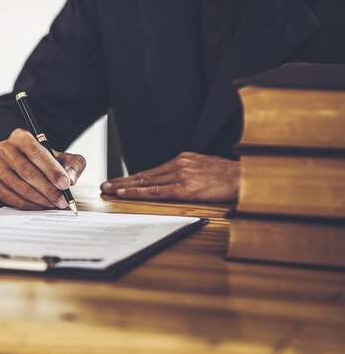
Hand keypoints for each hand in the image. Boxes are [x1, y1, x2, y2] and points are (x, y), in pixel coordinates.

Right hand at [0, 128, 85, 209]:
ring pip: (19, 186)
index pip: (36, 152)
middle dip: (47, 188)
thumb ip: (73, 164)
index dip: (52, 170)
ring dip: (39, 198)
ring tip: (54, 203)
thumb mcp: (63, 156)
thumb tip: (71, 178)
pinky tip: (42, 205)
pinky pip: (12, 198)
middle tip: (62, 199)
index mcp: (20, 137)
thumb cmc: (45, 160)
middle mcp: (3, 149)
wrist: (28, 165)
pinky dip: (29, 205)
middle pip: (27, 171)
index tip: (65, 184)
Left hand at [100, 152, 238, 202]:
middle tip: (105, 185)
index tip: (119, 181)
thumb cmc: (231, 177)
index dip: (134, 177)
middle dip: (123, 181)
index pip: (152, 171)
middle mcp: (178, 164)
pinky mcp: (185, 187)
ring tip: (108, 190)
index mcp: (183, 160)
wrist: (248, 177)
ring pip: (145, 182)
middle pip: (144, 174)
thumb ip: (191, 175)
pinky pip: (155, 191)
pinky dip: (137, 192)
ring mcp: (180, 174)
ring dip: (124, 187)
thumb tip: (179, 184)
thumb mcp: (207, 170)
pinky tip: (124, 194)